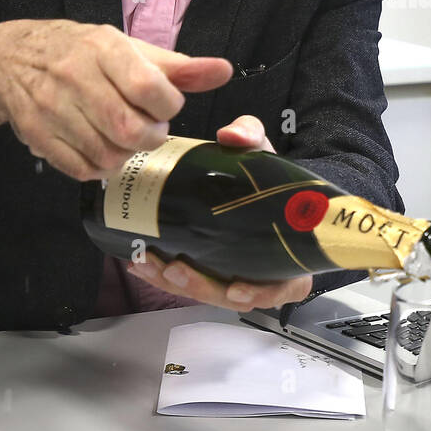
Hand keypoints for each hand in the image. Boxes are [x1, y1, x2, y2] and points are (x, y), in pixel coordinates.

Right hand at [0, 20, 231, 178]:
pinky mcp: (37, 135)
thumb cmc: (83, 53)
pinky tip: (102, 149)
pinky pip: (82, 169)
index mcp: (104, 49)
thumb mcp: (130, 50)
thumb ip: (179, 67)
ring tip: (125, 137)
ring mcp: (52, 108)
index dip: (167, 106)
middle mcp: (75, 76)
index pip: (150, 88)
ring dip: (127, 154)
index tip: (164, 105)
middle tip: (149, 129)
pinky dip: (101, 167)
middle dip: (151, 137)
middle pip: (130, 129)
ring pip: (108, 154)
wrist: (11, 59)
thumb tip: (224, 71)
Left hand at [127, 114, 311, 310]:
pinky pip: (190, 282)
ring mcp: (234, 275)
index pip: (283, 286)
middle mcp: (263, 273)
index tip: (237, 288)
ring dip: (176, 284)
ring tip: (149, 264)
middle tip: (174, 269)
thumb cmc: (266, 176)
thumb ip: (251, 135)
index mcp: (289, 255)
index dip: (261, 292)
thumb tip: (231, 134)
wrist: (250, 182)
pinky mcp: (209, 271)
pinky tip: (141, 263)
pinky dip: (164, 277)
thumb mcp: (263, 151)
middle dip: (202, 287)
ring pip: (207, 292)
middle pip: (234, 296)